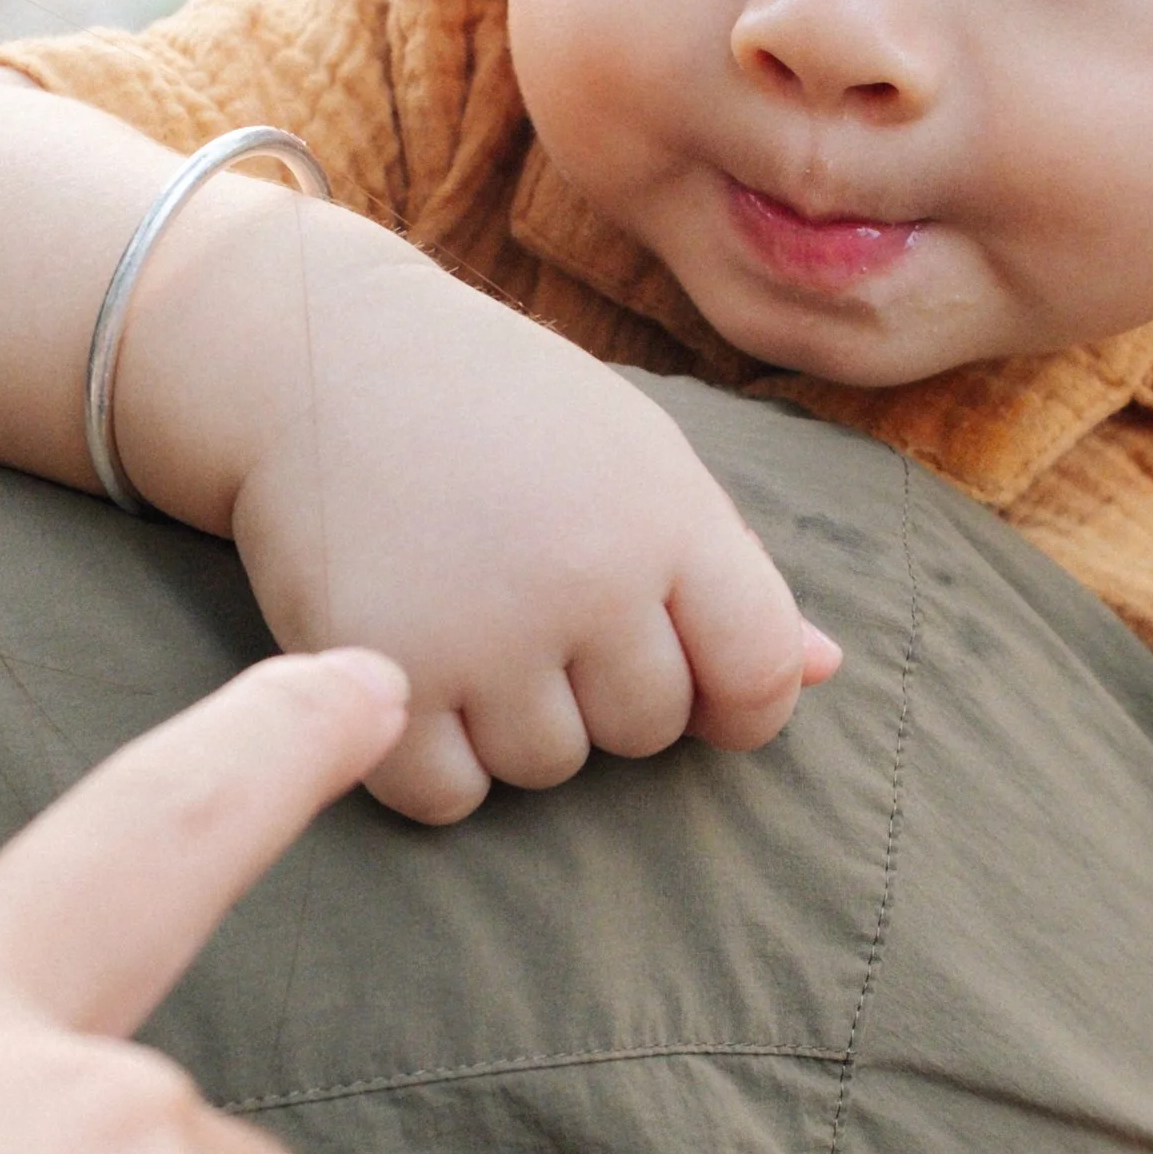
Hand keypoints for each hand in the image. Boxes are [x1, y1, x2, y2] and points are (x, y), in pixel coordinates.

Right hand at [119, 195, 841, 823]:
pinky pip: (448, 797)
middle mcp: (585, 579)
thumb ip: (731, 572)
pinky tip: (421, 677)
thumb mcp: (634, 457)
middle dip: (607, 691)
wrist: (322, 355)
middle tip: (542, 608)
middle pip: (648, 728)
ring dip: (517, 722)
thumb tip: (830, 671)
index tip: (700, 687)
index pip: (759, 673)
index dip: (740, 701)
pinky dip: (436, 762)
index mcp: (667, 515)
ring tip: (475, 622)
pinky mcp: (381, 675)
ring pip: (549, 767)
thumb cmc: (501, 412)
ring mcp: (481, 633)